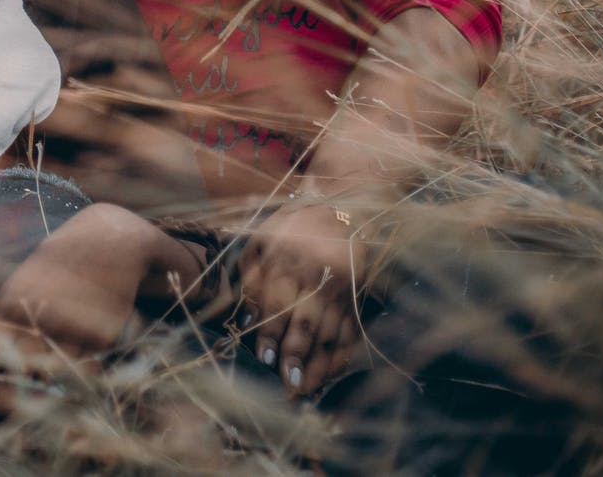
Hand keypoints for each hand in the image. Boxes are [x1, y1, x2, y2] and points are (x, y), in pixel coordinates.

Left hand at [238, 200, 362, 395]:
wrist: (341, 210)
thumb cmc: (291, 228)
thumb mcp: (261, 241)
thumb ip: (251, 279)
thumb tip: (246, 320)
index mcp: (287, 261)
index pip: (277, 304)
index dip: (271, 333)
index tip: (265, 359)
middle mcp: (316, 279)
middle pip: (306, 323)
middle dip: (296, 356)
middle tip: (289, 385)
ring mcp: (340, 291)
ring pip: (330, 334)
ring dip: (319, 366)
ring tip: (305, 391)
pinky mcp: (356, 299)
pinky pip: (350, 334)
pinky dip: (341, 358)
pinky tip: (329, 376)